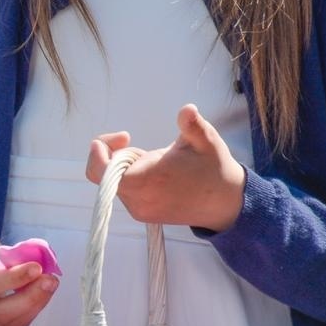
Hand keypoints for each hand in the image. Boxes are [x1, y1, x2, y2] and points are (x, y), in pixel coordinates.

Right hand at [0, 231, 59, 325]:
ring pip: (8, 323)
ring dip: (34, 306)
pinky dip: (28, 313)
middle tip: (51, 280)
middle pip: (0, 311)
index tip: (37, 267)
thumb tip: (25, 266)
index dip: (14, 278)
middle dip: (30, 297)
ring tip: (49, 285)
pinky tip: (38, 297)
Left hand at [86, 105, 245, 231]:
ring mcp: (140, 211)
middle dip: (120, 156)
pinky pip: (124, 192)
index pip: (100, 171)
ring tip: (157, 163)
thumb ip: (193, 125)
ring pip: (115, 182)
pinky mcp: (144, 215)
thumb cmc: (213, 167)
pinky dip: (132, 178)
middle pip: (106, 174)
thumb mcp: (206, 140)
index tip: (122, 136)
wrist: (225, 203)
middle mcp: (139, 200)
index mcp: (148, 181)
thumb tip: (187, 110)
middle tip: (145, 149)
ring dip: (127, 167)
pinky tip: (156, 174)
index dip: (100, 151)